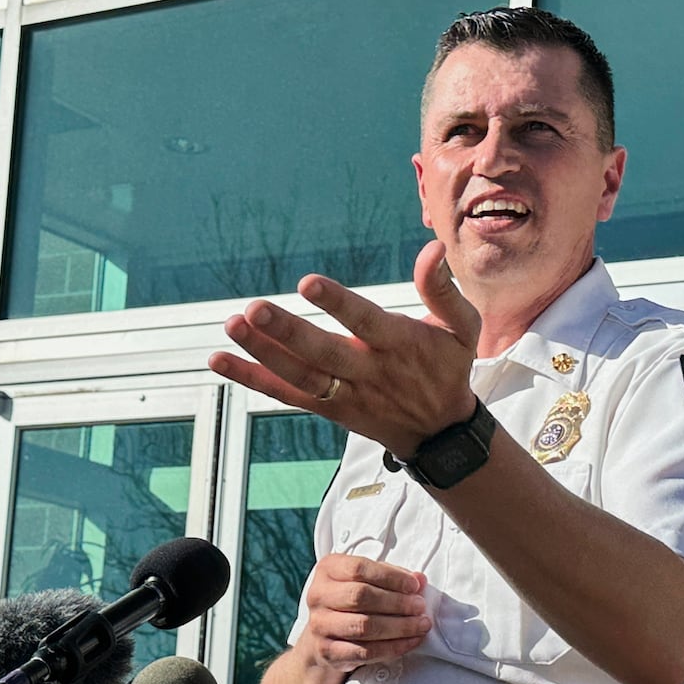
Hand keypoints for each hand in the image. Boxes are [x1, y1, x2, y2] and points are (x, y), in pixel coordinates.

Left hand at [209, 241, 480, 457]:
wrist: (441, 434)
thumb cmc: (448, 367)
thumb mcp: (464, 329)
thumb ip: (444, 290)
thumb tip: (431, 248)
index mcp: (401, 345)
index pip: (366, 322)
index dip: (337, 304)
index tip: (307, 283)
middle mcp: (370, 372)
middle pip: (324, 355)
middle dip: (288, 333)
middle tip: (254, 309)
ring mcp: (346, 394)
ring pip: (300, 377)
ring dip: (263, 354)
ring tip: (233, 325)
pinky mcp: (329, 409)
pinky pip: (286, 395)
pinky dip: (252, 379)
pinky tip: (219, 361)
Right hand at [293, 555, 430, 673]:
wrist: (324, 636)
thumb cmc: (351, 602)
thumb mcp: (368, 580)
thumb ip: (392, 576)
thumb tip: (419, 580)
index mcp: (328, 569)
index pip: (359, 568)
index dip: (391, 577)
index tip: (414, 586)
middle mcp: (318, 595)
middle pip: (360, 596)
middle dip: (397, 602)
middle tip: (419, 607)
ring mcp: (320, 624)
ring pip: (364, 626)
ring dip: (399, 627)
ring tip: (420, 625)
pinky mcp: (327, 651)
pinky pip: (365, 652)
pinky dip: (393, 648)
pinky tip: (410, 641)